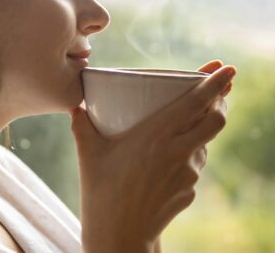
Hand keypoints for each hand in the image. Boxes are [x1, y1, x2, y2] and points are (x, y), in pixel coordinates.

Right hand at [71, 63, 235, 252]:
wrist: (119, 234)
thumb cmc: (102, 191)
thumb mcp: (89, 154)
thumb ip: (82, 125)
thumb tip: (75, 107)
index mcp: (155, 136)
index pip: (196, 103)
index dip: (216, 83)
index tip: (227, 68)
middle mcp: (178, 152)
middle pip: (216, 121)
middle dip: (220, 103)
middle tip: (213, 96)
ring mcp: (187, 173)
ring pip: (206, 142)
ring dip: (203, 129)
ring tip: (184, 127)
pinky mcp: (189, 190)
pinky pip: (196, 164)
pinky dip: (191, 153)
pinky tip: (171, 158)